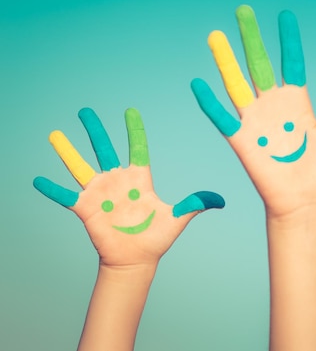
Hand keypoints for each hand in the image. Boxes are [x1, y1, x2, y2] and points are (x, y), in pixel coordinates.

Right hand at [34, 107, 224, 266]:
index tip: (130, 111)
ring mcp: (100, 194)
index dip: (134, 129)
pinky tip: (37, 179)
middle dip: (95, 129)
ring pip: (81, 166)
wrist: (136, 260)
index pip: (136, 147)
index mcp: (139, 179)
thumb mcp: (178, 218)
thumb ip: (196, 204)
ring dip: (67, 151)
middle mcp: (117, 181)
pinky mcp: (86, 209)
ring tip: (55, 133)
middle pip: (104, 149)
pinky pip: (66, 196)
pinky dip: (52, 189)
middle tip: (85, 110)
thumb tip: (221, 200)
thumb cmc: (156, 238)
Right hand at [191, 5, 315, 217]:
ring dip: (226, 61)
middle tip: (243, 12)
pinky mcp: (242, 141)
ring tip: (216, 35)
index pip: (291, 63)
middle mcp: (274, 107)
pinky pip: (223, 118)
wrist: (307, 202)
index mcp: (298, 103)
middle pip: (260, 65)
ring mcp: (256, 122)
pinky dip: (210, 102)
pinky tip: (199, 82)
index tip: (285, 16)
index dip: (288, 40)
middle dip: (251, 39)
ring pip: (237, 84)